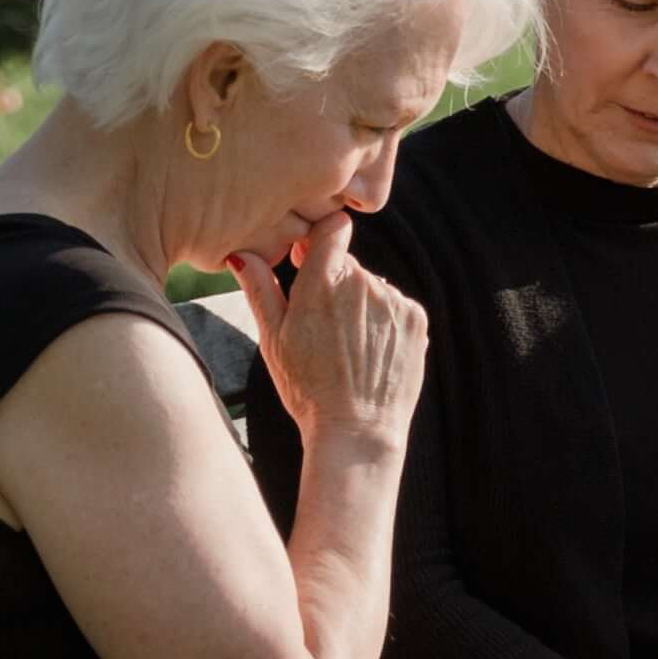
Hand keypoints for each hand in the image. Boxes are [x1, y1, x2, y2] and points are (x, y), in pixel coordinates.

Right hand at [226, 216, 424, 459]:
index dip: (319, 241)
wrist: (355, 429)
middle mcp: (363, 283)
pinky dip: (384, 322)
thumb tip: (241, 253)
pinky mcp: (416, 319)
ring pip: (373, 288)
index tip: (309, 260)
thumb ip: (260, 288)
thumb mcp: (273, 338)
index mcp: (323, 281)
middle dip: (335, 284)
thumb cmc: (306, 387)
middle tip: (323, 327)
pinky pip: (396, 308)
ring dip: (361, 305)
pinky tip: (369, 352)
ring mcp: (394, 301)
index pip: (331, 229)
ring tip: (347, 346)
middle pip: (349, 266)